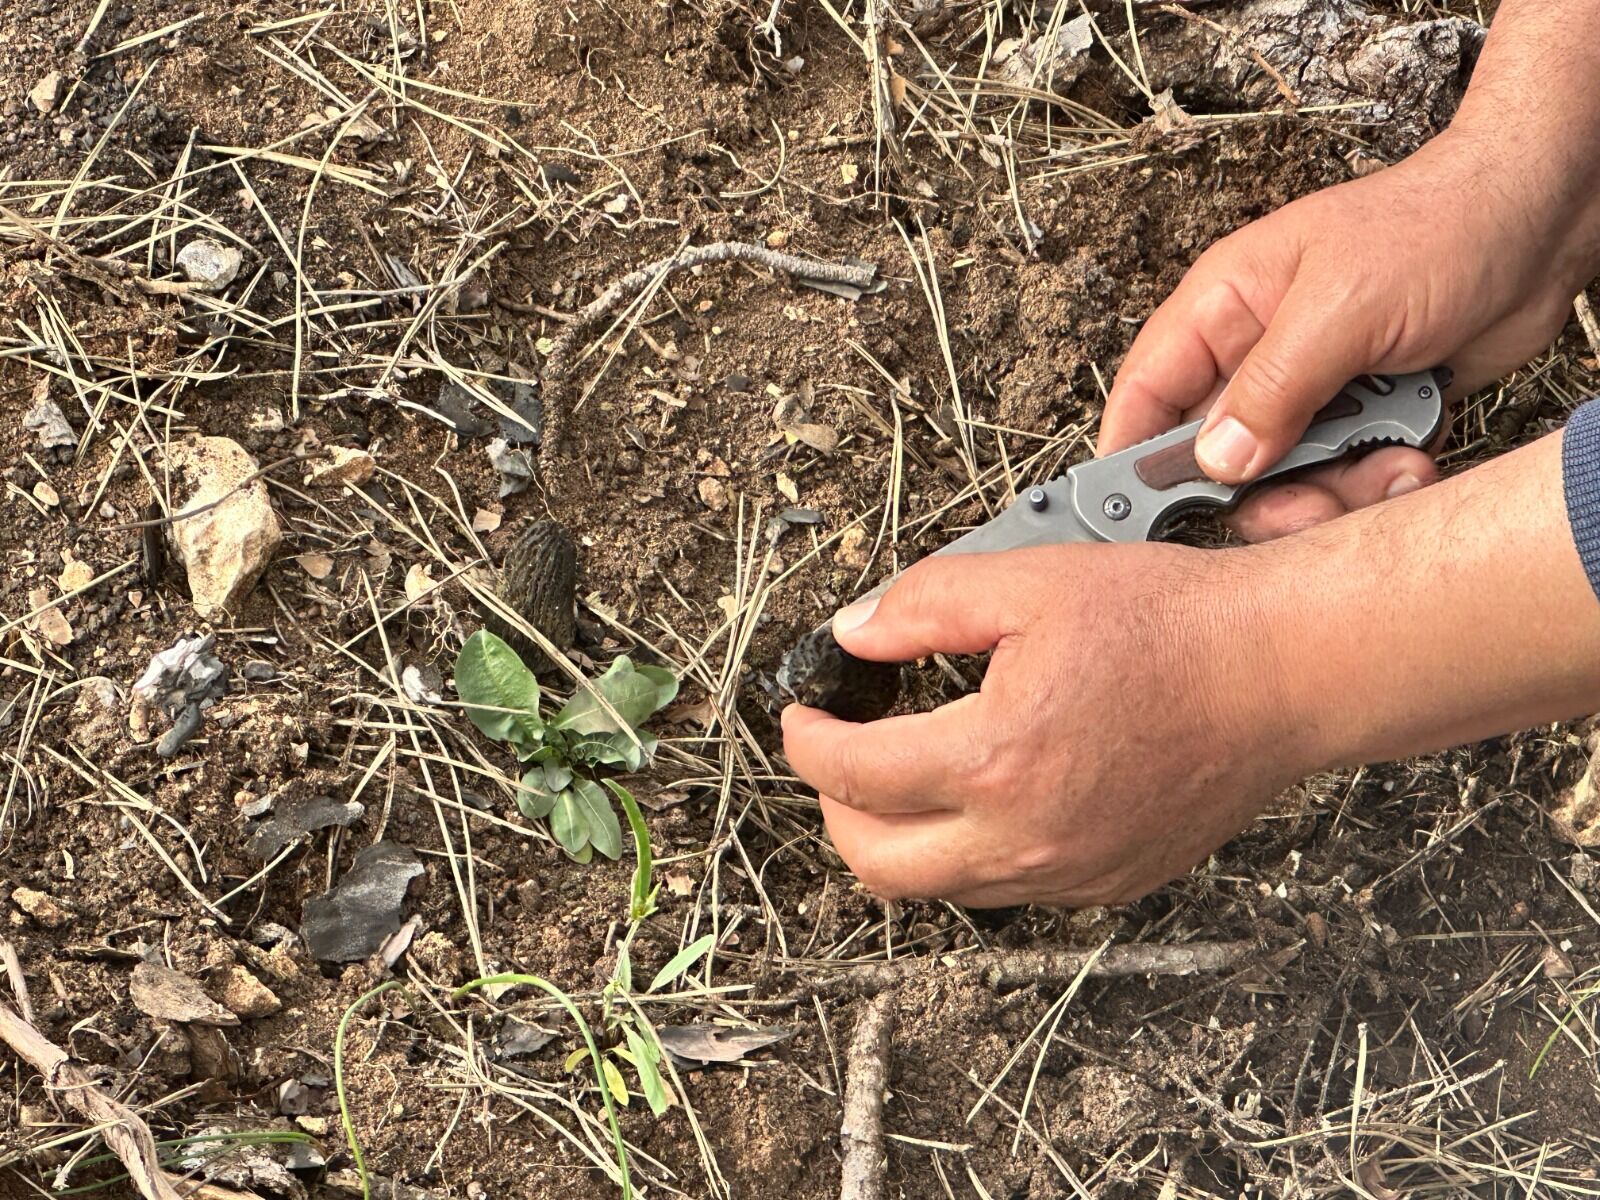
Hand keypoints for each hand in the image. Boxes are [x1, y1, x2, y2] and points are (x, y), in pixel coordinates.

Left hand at [780, 544, 1312, 906]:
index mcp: (993, 760)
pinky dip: (972, 850)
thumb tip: (854, 635)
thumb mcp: (1027, 581)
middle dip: (836, 807)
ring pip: (939, 889)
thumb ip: (922, 606)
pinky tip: (988, 793)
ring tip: (908, 772)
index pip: (849, 775)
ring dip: (901, 836)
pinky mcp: (1106, 884)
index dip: (804, 740)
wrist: (1280, 672)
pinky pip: (1007, 889)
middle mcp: (1025, 838)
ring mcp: (1068, 873)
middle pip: (876, 863)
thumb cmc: (1172, 625)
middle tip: (841, 753)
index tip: (802, 716)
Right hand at [1099, 128, 1595, 540]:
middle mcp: (1256, 357)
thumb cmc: (1437, 225)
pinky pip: (1344, 482)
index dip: (1132, 455)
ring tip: (1387, 463)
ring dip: (1334, 491)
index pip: (1147, 392)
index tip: (1135, 515)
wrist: (1543, 222)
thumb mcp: (1340, 306)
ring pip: (1283, 482)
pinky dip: (1379, 484)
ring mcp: (1309, 393)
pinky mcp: (1362, 421)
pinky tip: (1411, 455)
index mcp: (1223, 309)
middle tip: (1307, 503)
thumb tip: (1216, 461)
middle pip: (1216, 460)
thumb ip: (1272, 389)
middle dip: (1264, 493)